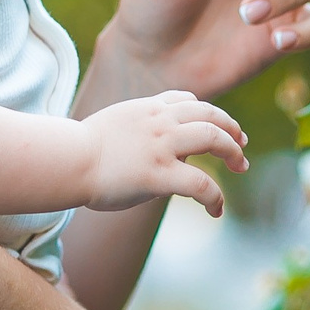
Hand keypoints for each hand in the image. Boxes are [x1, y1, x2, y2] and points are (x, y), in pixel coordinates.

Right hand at [79, 91, 247, 214]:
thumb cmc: (80, 149)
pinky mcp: (160, 174)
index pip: (188, 100)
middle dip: (231, 128)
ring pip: (213, 137)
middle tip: (241, 144)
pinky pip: (202, 184)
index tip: (218, 125)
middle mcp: (159, 121)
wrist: (68, 159)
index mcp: (147, 108)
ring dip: (233, 152)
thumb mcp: (113, 124)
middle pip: (209, 114)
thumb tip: (146, 147)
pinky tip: (217, 209)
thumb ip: (135, 128)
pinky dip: (217, 197)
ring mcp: (162, 146)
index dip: (208, 112)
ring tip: (240, 167)